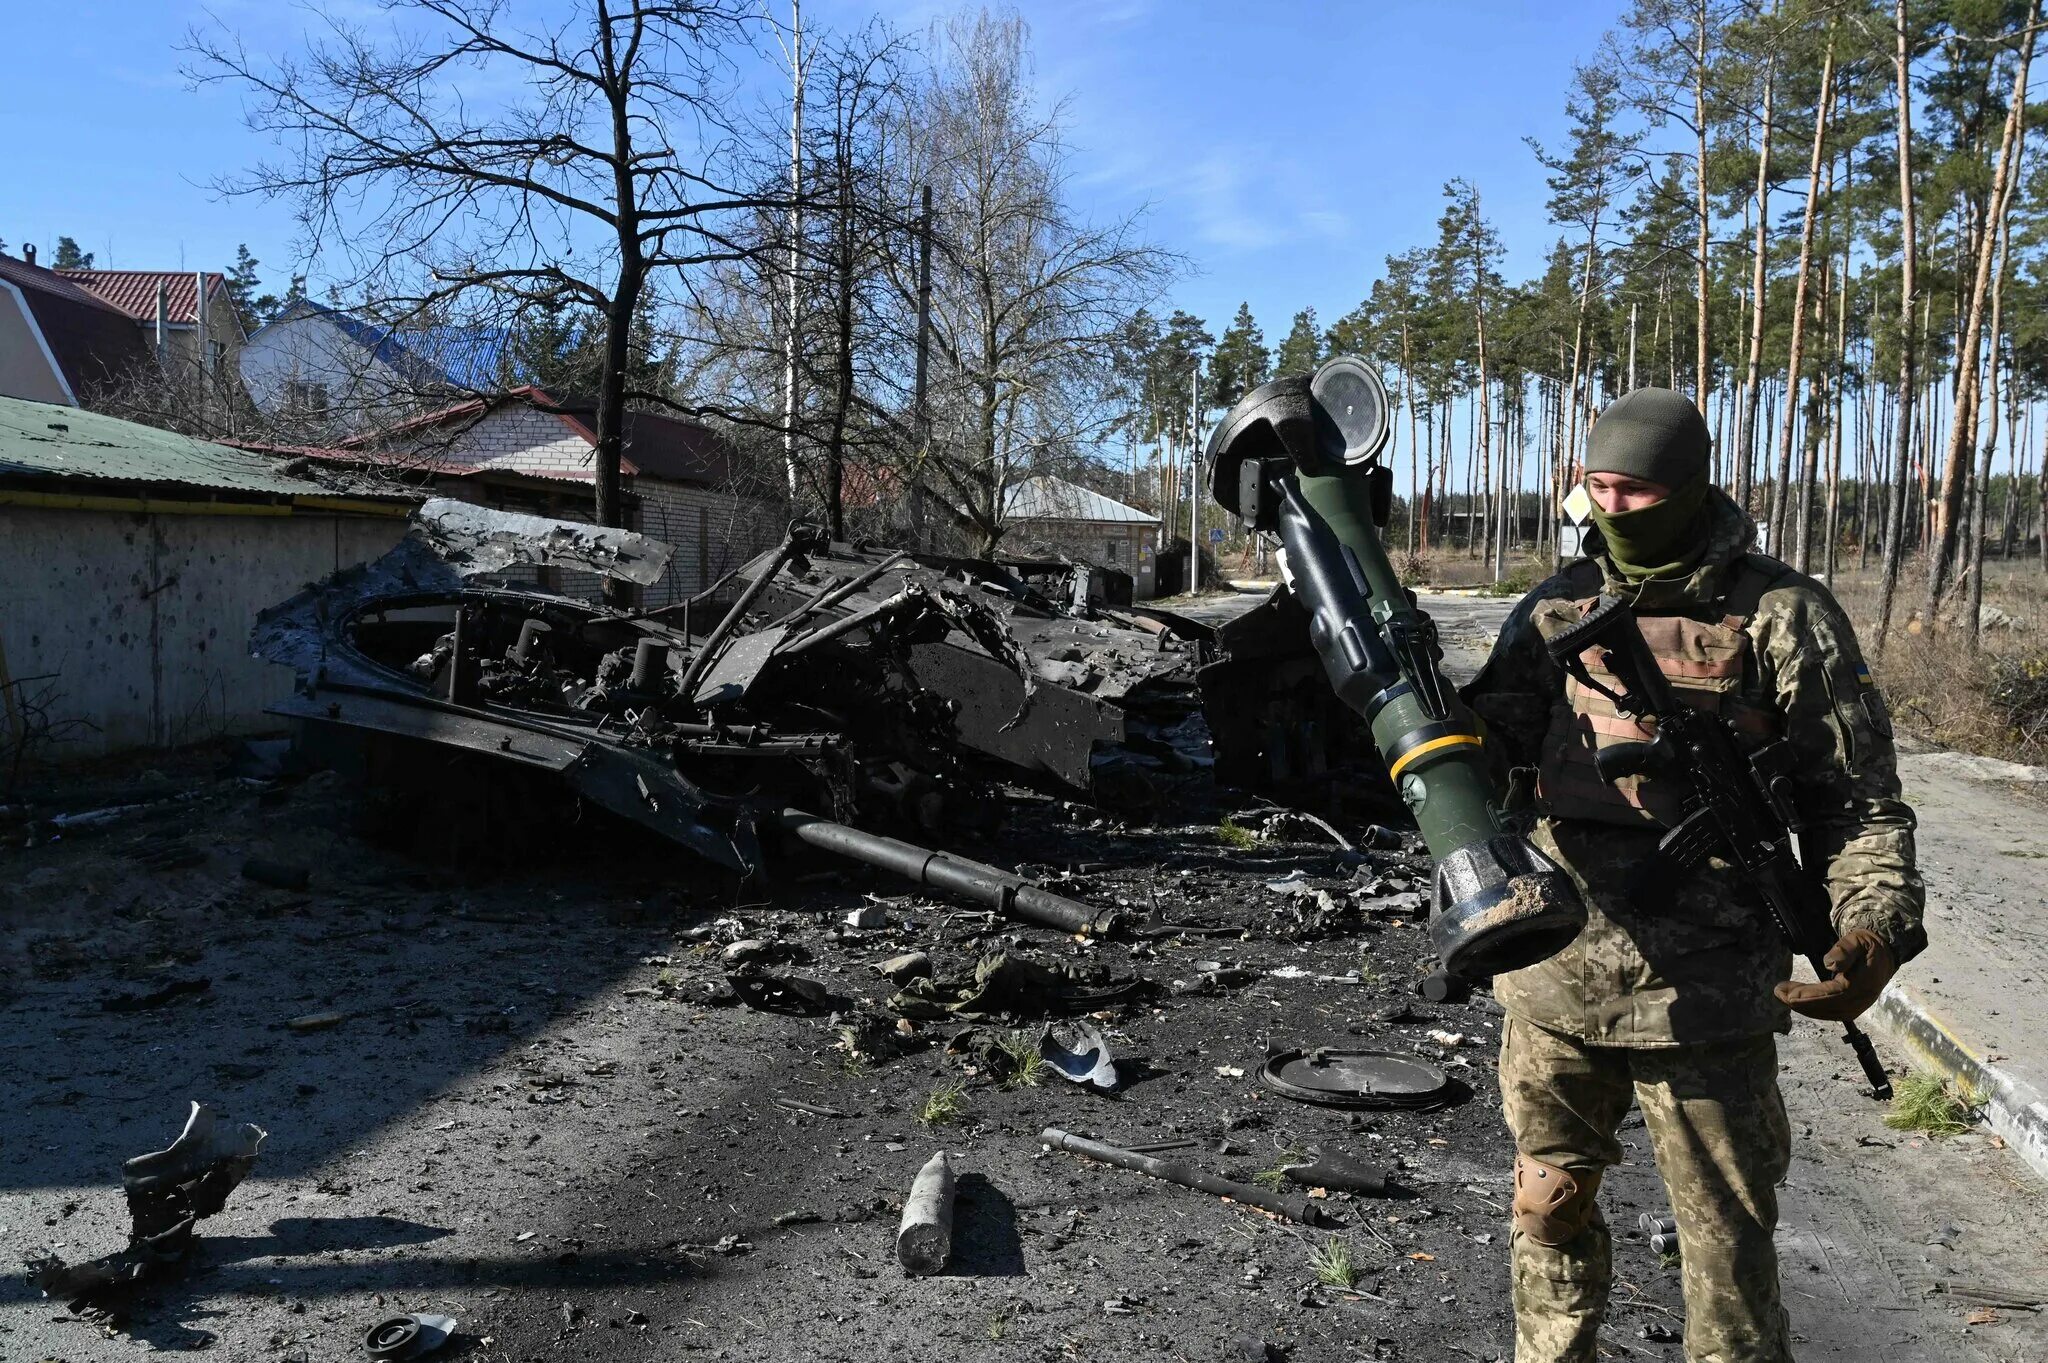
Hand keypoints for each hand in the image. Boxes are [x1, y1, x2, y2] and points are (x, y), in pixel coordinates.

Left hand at [1773, 928, 1895, 1021]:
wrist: (1884, 954)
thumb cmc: (1867, 945)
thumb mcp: (1857, 940)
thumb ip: (1844, 950)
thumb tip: (1829, 964)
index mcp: (1864, 984)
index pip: (1833, 994)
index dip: (1810, 995)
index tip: (1788, 992)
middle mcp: (1862, 999)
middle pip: (1829, 1007)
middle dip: (1801, 1003)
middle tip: (1779, 992)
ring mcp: (1859, 1005)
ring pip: (1829, 1013)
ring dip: (1804, 1008)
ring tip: (1783, 996)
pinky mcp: (1854, 1007)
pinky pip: (1832, 1013)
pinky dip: (1813, 1010)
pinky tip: (1798, 1003)